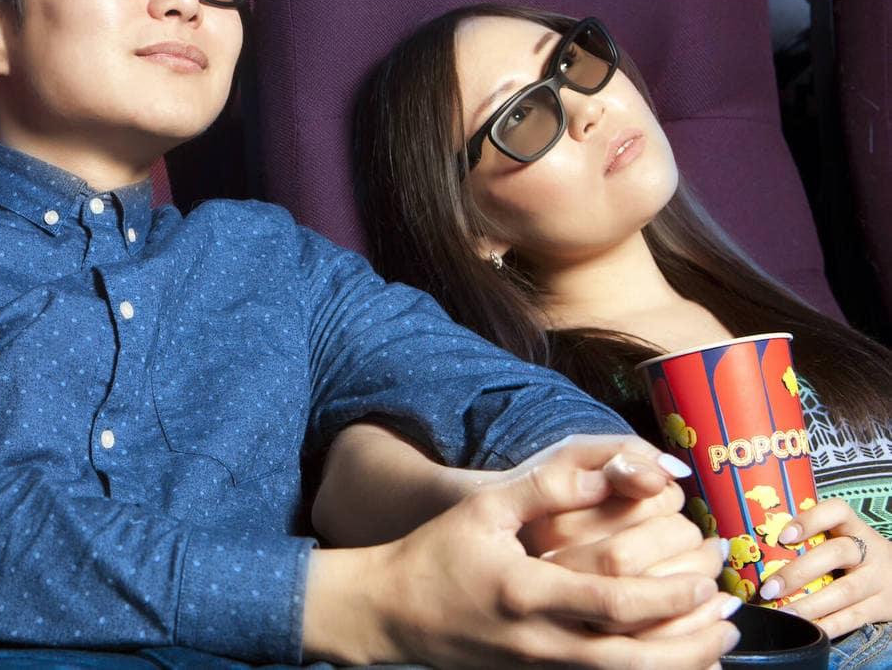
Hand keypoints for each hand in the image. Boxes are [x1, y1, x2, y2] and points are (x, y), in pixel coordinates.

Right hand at [304, 436, 739, 667]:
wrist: (389, 613)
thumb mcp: (486, 508)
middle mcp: (539, 642)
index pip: (617, 603)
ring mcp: (538, 668)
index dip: (672, 594)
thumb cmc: (435, 554)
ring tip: (718, 642)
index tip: (709, 573)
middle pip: (635, 658)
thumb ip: (547, 488)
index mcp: (528, 593)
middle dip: (693, 640)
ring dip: (679, 665)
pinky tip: (671, 661)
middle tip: (731, 613)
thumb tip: (609, 471)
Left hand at [758, 498, 891, 637]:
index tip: (784, 536)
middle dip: (799, 572)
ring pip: (844, 592)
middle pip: (836, 554)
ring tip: (781, 612)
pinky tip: (806, 630)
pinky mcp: (882, 608)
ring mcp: (879, 581)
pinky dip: (828, 626)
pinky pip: (853, 619)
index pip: (838, 511)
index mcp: (855, 528)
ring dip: (809, 604)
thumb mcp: (844, 538)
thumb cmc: (857, 557)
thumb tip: (753, 540)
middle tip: (768, 587)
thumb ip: (811, 537)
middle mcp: (870, 552)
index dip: (811, 520)